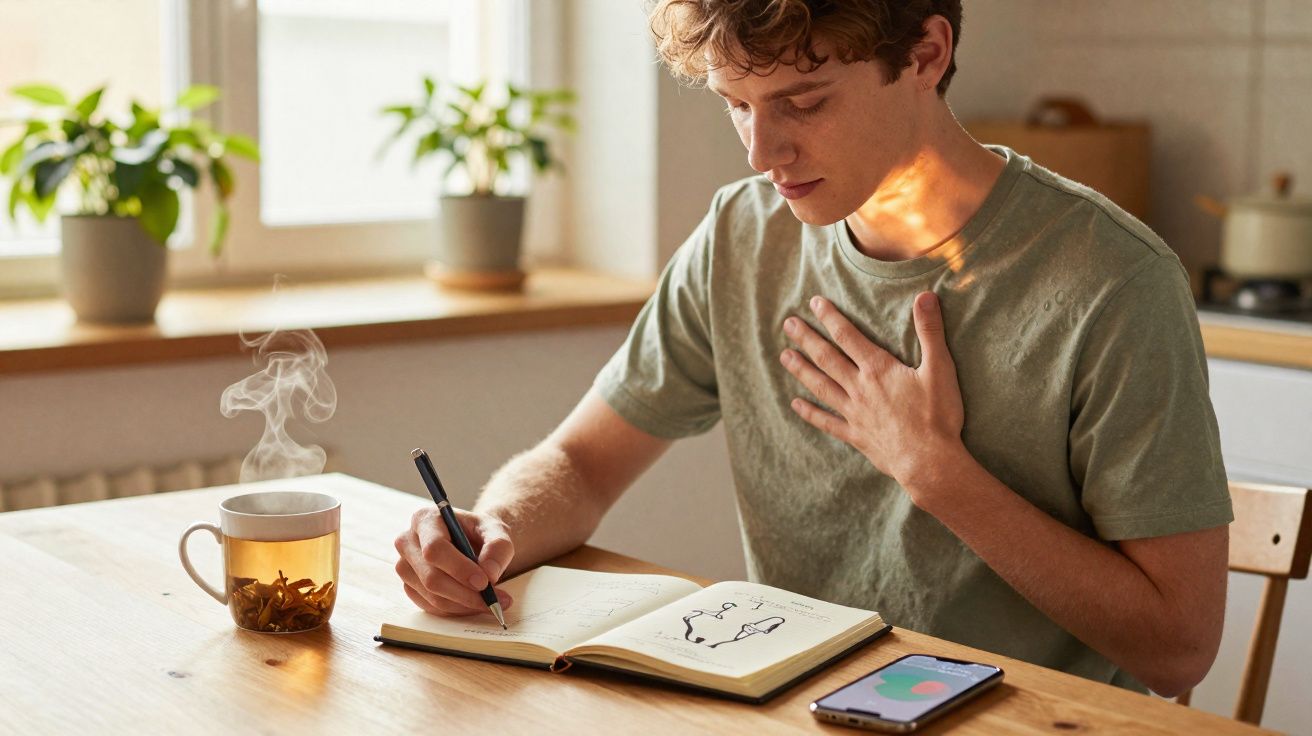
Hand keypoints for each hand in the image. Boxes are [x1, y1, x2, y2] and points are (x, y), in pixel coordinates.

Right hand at [394, 506, 514, 615]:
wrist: (473, 542)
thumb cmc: (481, 533)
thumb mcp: (497, 530)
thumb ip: (498, 547)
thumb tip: (489, 573)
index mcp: (425, 519)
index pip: (434, 548)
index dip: (459, 568)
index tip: (484, 582)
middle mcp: (408, 542)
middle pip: (431, 577)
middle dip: (465, 593)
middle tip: (494, 600)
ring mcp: (405, 567)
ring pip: (432, 596)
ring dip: (464, 604)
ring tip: (491, 602)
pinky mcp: (409, 587)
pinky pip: (431, 606)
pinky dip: (456, 609)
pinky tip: (474, 603)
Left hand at [780, 292, 964, 495]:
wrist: (929, 461)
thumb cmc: (937, 416)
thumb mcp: (940, 368)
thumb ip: (930, 331)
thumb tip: (926, 296)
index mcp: (878, 370)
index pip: (848, 336)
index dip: (830, 318)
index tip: (814, 303)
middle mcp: (860, 388)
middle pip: (827, 359)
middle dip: (807, 339)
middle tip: (788, 324)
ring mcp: (855, 413)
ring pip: (821, 387)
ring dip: (802, 370)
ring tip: (784, 356)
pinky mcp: (856, 436)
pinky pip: (827, 422)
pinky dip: (810, 413)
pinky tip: (795, 405)